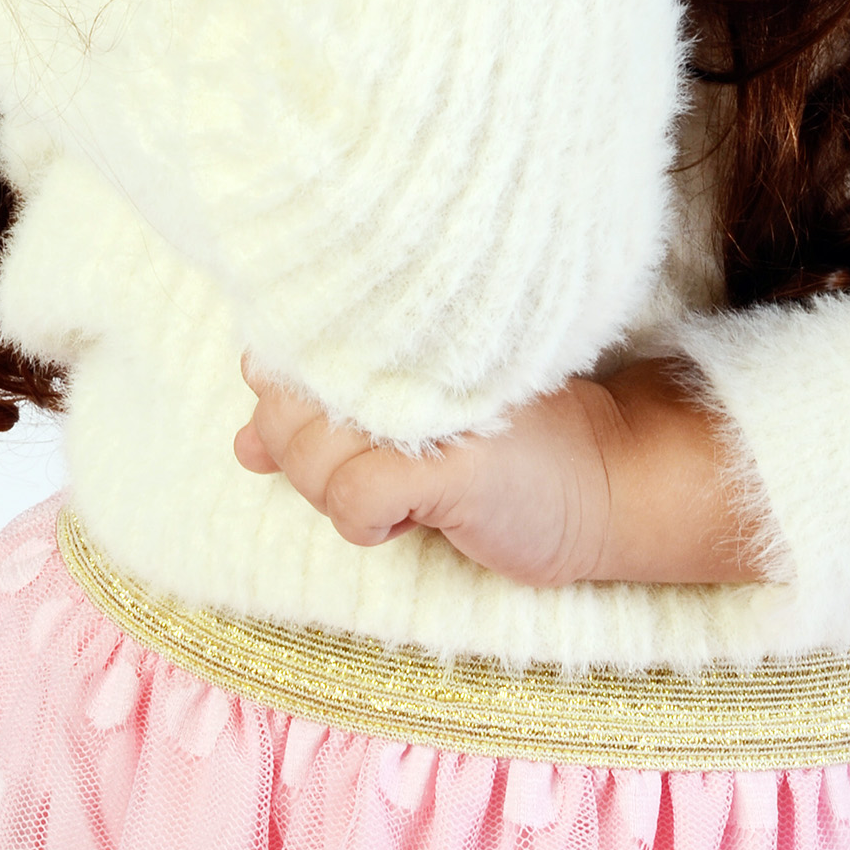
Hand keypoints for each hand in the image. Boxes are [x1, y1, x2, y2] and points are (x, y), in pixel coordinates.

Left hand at [235, 354, 770, 587]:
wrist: (607, 479)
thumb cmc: (504, 450)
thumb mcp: (405, 432)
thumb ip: (326, 431)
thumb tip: (243, 443)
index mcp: (395, 331)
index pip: (283, 351)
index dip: (281, 392)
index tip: (326, 412)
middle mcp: (407, 354)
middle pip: (285, 409)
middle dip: (303, 451)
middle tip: (367, 458)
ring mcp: (432, 409)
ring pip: (310, 454)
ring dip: (331, 487)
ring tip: (391, 482)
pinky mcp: (454, 467)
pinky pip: (354, 496)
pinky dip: (362, 518)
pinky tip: (402, 518)